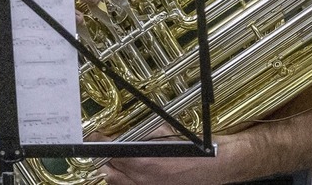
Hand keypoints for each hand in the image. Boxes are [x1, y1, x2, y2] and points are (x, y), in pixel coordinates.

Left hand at [93, 126, 224, 184]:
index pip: (111, 153)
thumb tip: (128, 134)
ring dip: (114, 171)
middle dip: (104, 158)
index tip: (94, 136)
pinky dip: (127, 180)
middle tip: (105, 146)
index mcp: (145, 162)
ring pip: (117, 183)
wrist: (216, 166)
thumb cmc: (195, 147)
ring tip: (118, 159)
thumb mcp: (166, 132)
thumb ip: (144, 134)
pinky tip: (132, 172)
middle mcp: (143, 180)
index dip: (99, 143)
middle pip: (109, 172)